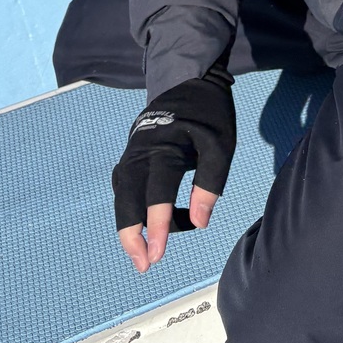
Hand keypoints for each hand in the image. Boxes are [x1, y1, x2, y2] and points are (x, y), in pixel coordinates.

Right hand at [113, 67, 235, 272]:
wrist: (189, 77)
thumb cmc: (209, 113)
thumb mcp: (221, 144)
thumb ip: (210, 183)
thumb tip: (199, 223)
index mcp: (165, 147)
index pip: (157, 193)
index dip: (158, 225)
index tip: (157, 255)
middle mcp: (141, 151)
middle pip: (127, 198)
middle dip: (132, 235)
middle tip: (145, 264)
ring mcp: (132, 152)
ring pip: (121, 194)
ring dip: (128, 225)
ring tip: (142, 253)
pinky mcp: (132, 153)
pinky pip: (123, 186)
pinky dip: (128, 207)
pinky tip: (142, 224)